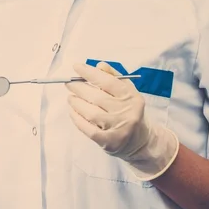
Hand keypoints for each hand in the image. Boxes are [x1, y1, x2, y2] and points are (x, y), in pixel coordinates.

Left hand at [66, 61, 178, 180]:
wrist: (139, 140)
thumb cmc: (129, 110)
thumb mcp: (128, 91)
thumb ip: (114, 77)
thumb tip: (99, 65)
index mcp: (131, 97)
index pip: (108, 82)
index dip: (90, 73)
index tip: (77, 67)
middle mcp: (127, 113)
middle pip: (97, 97)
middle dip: (79, 88)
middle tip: (69, 83)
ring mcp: (118, 129)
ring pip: (91, 113)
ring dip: (76, 103)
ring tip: (70, 97)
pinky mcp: (108, 142)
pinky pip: (88, 129)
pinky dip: (77, 118)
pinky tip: (72, 111)